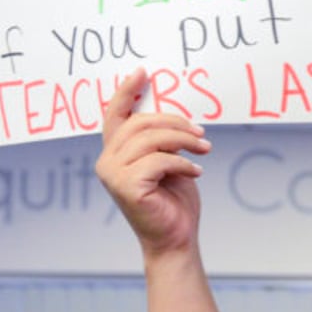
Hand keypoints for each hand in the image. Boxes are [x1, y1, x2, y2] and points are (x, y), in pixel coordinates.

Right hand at [94, 69, 211, 257]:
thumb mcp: (167, 162)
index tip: (143, 73)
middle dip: (174, 123)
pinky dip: (183, 163)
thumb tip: (172, 114)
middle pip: (139, 124)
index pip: (115, 116)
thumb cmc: (173, 202)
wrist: (176, 238)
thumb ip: (160, 140)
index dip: (126, 92)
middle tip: (202, 134)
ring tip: (205, 150)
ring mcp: (112, 174)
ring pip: (150, 139)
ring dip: (183, 141)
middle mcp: (106, 162)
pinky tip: (197, 172)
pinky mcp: (126, 186)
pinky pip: (159, 160)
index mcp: (114, 154)